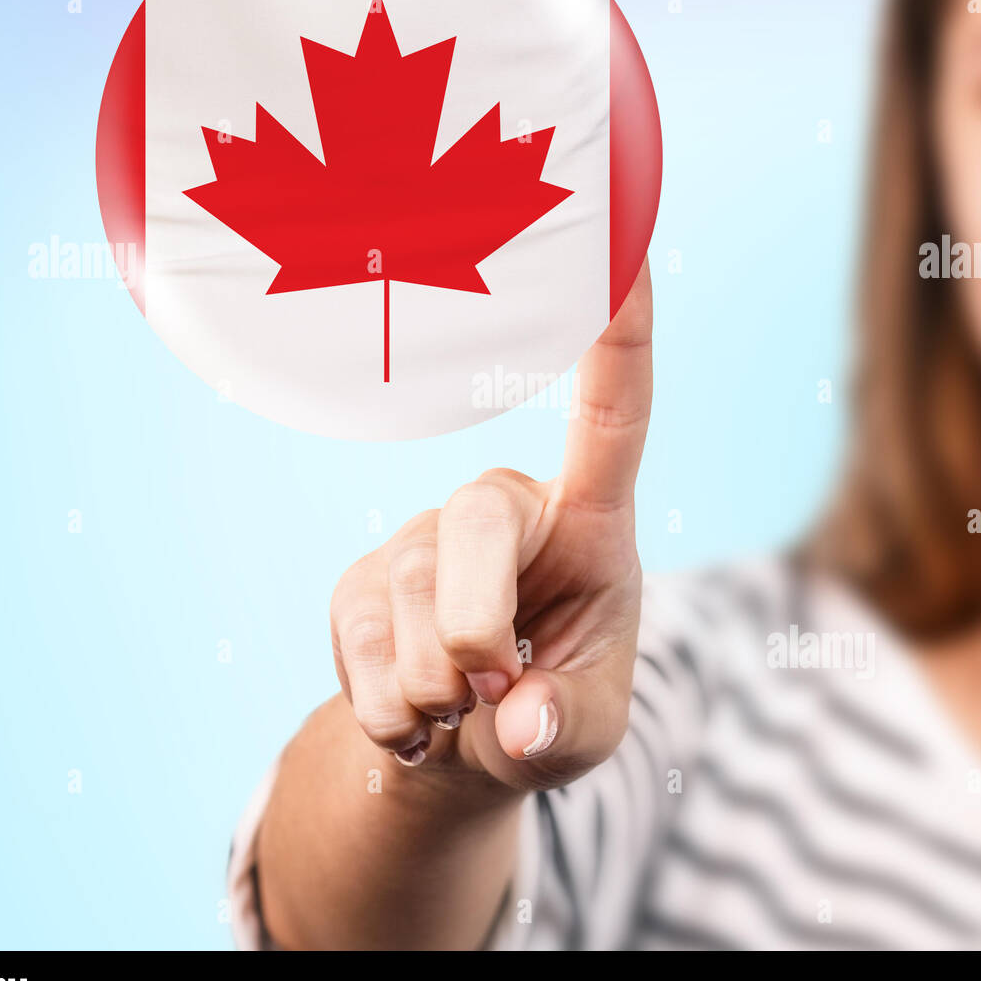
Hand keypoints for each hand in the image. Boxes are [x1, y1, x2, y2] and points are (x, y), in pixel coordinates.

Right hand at [328, 261, 652, 790]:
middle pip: (476, 522)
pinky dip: (389, 710)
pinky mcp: (360, 581)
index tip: (621, 235)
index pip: (612, 414)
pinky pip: (359, 644)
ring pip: (412, 599)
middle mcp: (503, 507)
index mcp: (588, 521)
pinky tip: (412, 713)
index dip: (619, 328)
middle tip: (489, 693)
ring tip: (458, 708)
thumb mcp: (588, 729)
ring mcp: (422, 537)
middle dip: (475, 634)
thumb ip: (570, 726)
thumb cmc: (550, 708)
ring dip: (436, 691)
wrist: (463, 746)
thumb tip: (518, 724)